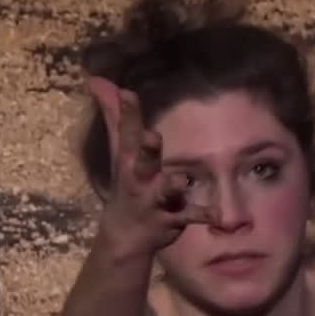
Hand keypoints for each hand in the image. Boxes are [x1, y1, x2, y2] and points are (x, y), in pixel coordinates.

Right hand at [86, 76, 212, 254]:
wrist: (124, 235)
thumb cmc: (126, 183)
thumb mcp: (119, 150)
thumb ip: (116, 116)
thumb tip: (97, 80)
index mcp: (129, 159)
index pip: (128, 132)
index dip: (128, 113)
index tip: (127, 94)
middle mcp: (141, 178)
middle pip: (143, 160)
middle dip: (147, 149)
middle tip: (152, 136)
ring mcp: (155, 199)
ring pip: (165, 190)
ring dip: (171, 185)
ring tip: (179, 180)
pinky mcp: (173, 217)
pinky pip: (189, 215)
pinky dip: (203, 214)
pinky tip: (217, 215)